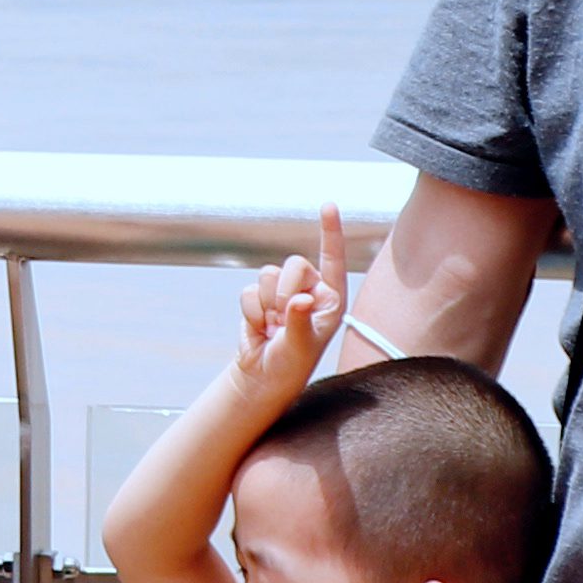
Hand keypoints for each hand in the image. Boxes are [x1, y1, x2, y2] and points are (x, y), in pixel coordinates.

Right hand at [229, 208, 354, 404]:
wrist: (263, 376)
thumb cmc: (291, 364)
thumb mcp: (301, 347)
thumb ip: (300, 322)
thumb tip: (299, 300)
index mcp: (331, 299)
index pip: (333, 259)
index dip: (330, 232)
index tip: (328, 205)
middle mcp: (310, 290)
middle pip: (293, 264)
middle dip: (283, 290)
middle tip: (281, 319)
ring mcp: (284, 292)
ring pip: (268, 274)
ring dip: (266, 304)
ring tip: (272, 327)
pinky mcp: (259, 297)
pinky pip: (249, 289)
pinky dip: (251, 311)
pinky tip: (259, 328)